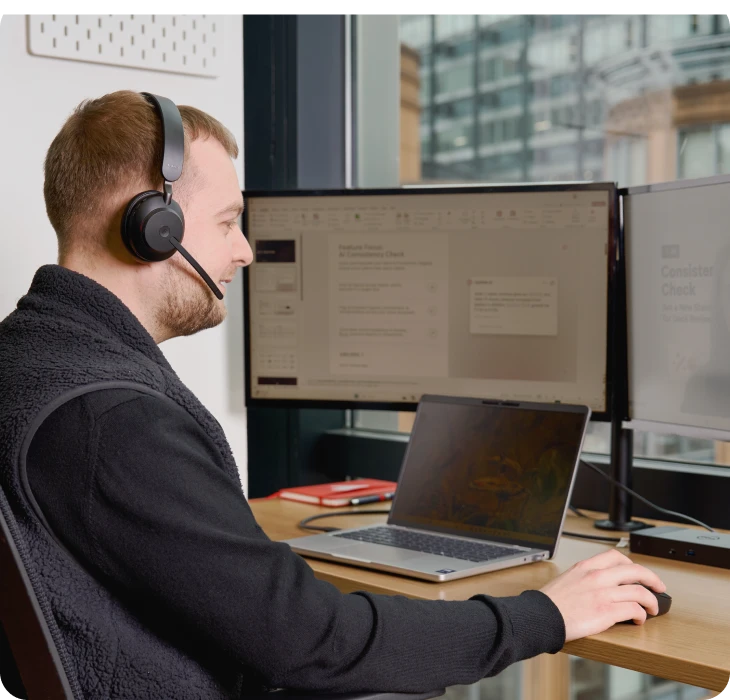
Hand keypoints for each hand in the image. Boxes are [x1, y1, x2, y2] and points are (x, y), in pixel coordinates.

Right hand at [540, 549, 666, 641]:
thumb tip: (600, 585)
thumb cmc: (551, 602)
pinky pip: (634, 610)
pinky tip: (638, 619)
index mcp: (586, 567)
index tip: (639, 572)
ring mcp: (602, 593)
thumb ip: (585, 578)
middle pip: (635, 571)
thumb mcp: (567, 579)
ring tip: (652, 609)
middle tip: (659, 587)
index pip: (616, 556)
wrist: (541, 616)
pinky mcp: (606, 611)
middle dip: (652, 579)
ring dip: (651, 601)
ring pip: (639, 591)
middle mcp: (596, 576)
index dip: (633, 564)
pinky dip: (641, 615)